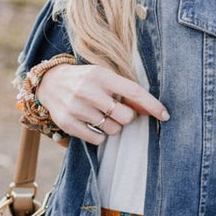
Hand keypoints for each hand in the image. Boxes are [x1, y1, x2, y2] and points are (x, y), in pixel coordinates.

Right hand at [36, 63, 168, 144]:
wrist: (50, 82)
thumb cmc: (86, 80)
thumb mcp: (104, 76)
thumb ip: (124, 90)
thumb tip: (150, 109)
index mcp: (101, 75)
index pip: (133, 92)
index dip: (152, 105)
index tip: (165, 115)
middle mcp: (88, 90)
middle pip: (126, 116)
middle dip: (126, 116)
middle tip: (116, 110)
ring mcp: (77, 107)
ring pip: (112, 130)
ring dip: (111, 125)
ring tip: (100, 114)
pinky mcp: (67, 123)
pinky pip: (97, 140)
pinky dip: (99, 135)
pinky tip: (91, 122)